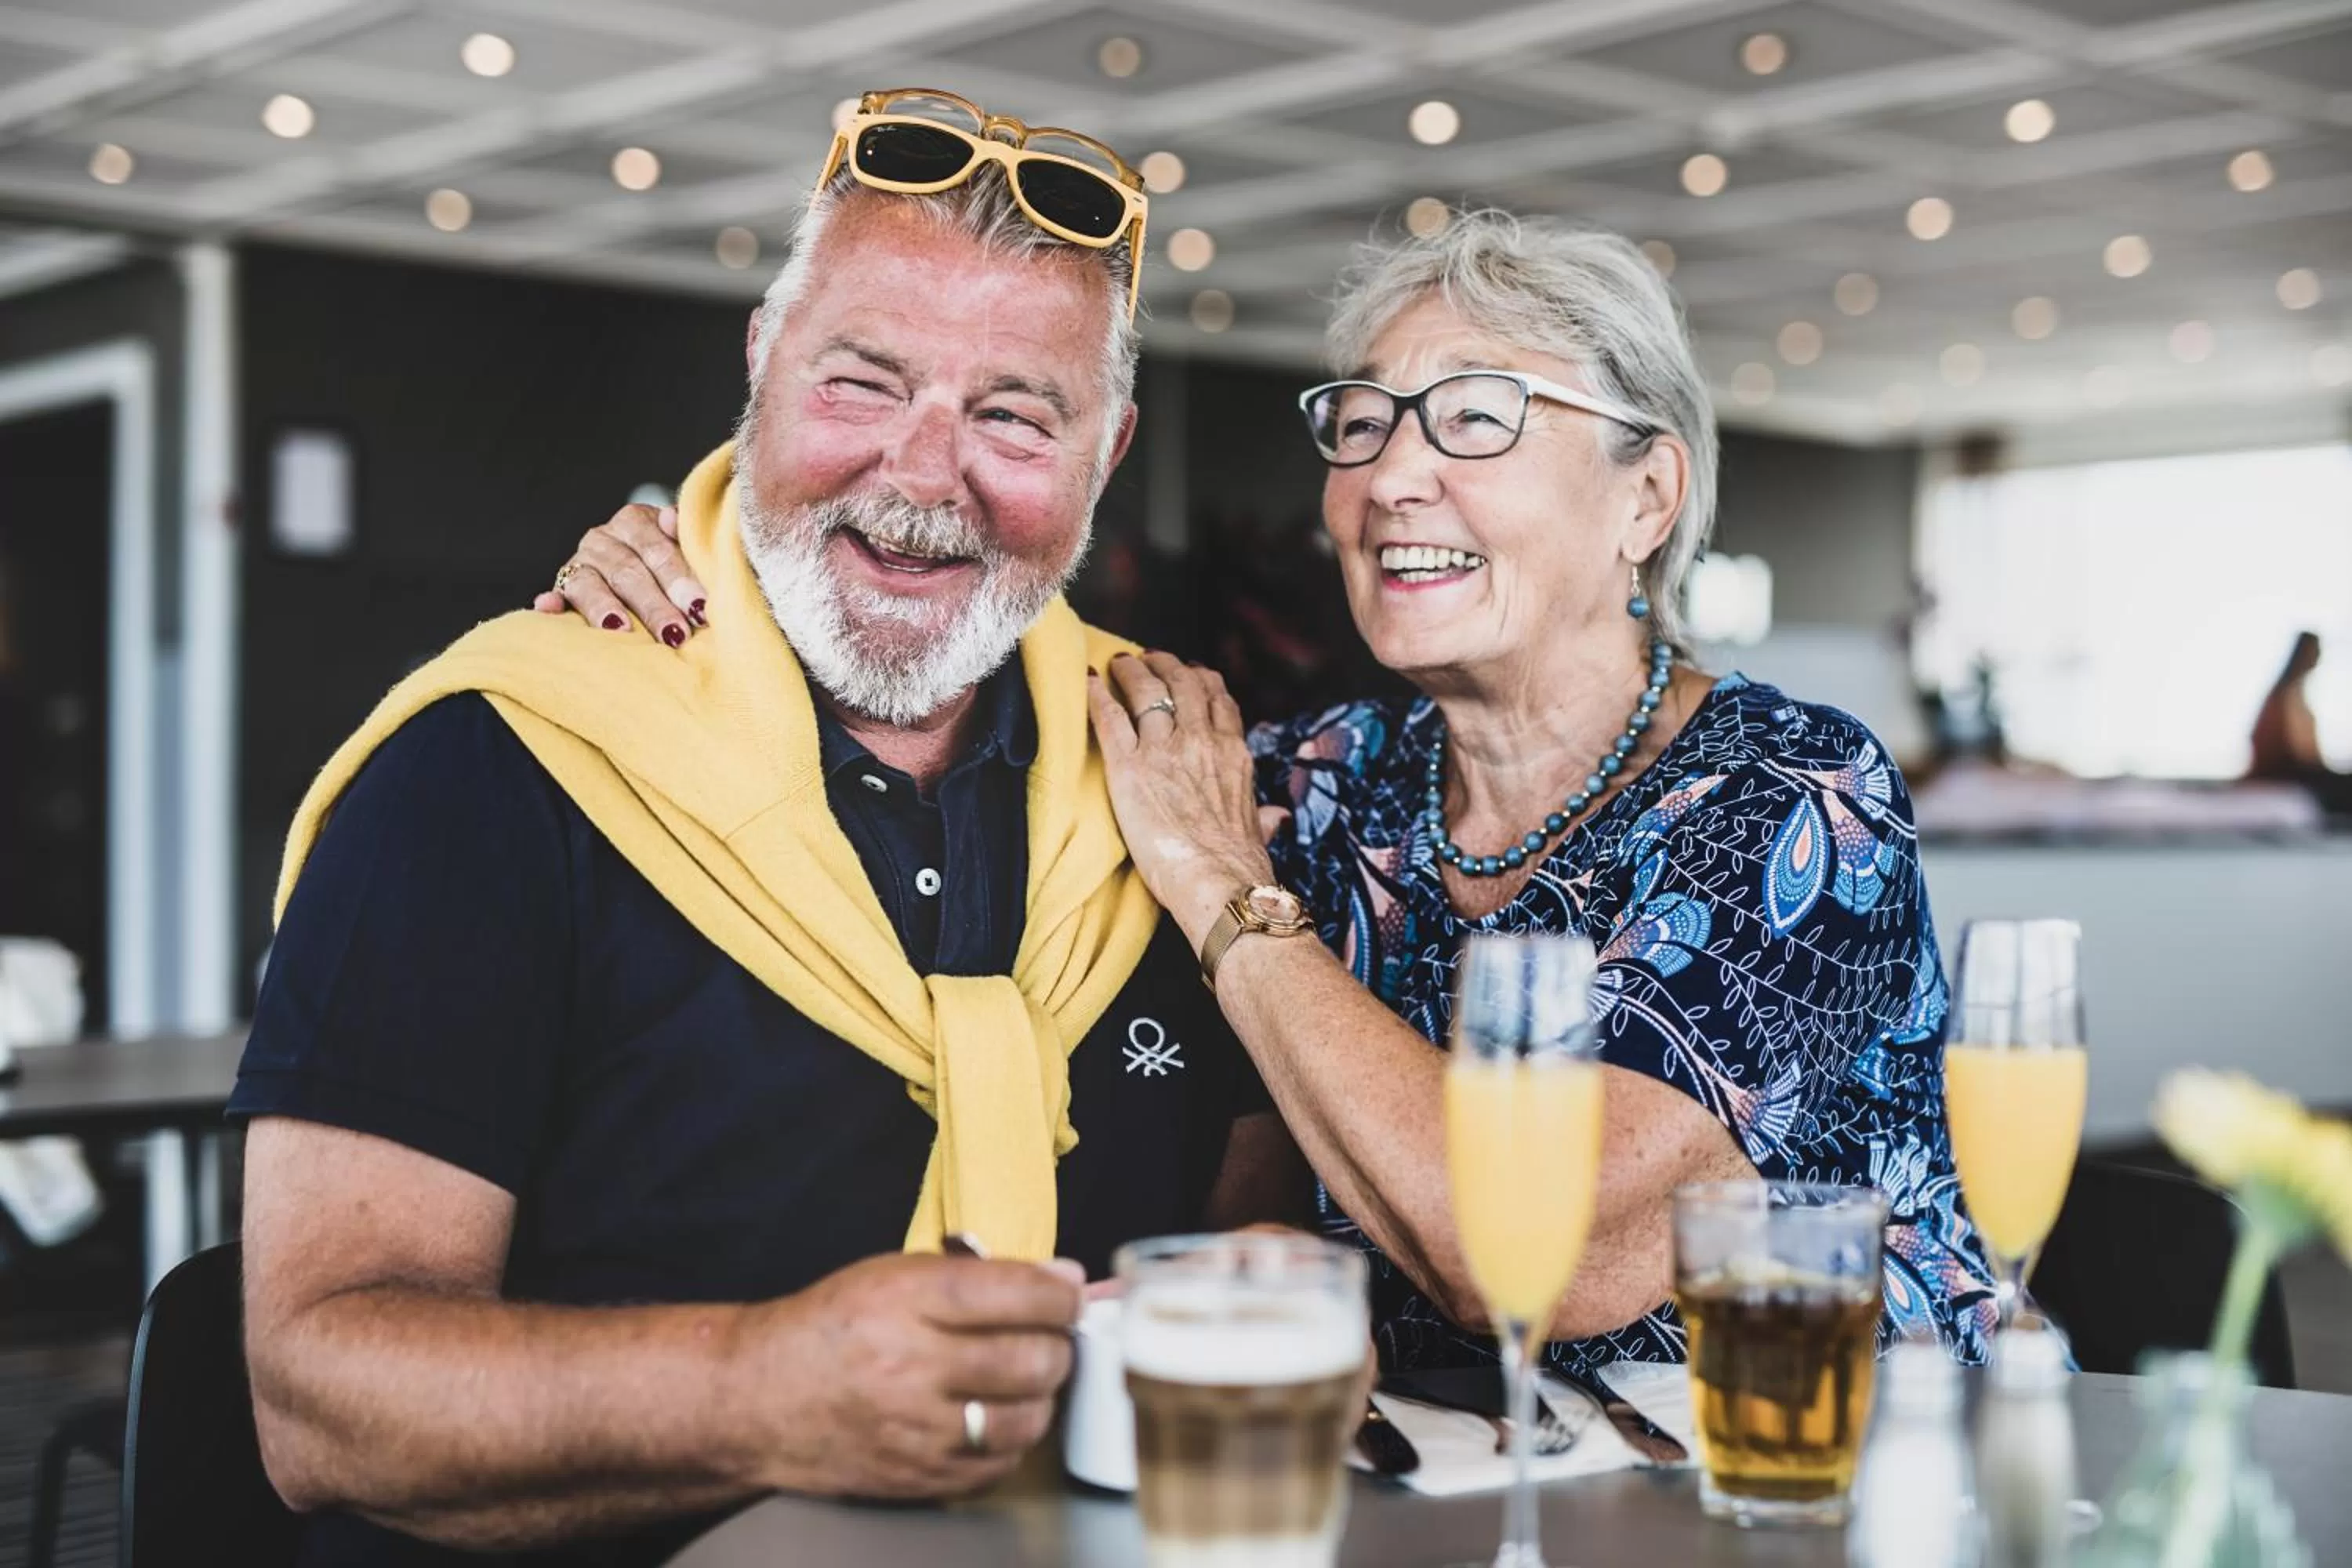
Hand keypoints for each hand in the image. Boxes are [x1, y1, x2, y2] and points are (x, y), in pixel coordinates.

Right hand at [534, 502, 707, 648]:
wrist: (641, 573)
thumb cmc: (672, 567)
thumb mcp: (683, 548)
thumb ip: (684, 538)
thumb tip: (671, 518)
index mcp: (636, 521)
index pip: (658, 550)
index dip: (680, 579)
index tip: (700, 608)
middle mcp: (604, 538)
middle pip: (628, 572)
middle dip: (654, 606)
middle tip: (676, 634)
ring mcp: (580, 563)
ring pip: (590, 584)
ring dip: (605, 608)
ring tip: (621, 629)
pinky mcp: (561, 588)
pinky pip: (556, 595)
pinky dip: (551, 603)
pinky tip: (548, 609)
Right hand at [729, 1253, 1081, 1499]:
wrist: (757, 1400)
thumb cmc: (831, 1327)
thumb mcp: (892, 1275)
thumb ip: (977, 1275)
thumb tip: (1062, 1278)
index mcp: (905, 1299)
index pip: (1016, 1294)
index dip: (1061, 1295)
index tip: (1069, 1295)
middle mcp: (911, 1365)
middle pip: (1032, 1360)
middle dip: (1058, 1346)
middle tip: (1050, 1338)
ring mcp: (915, 1430)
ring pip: (1026, 1419)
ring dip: (1040, 1397)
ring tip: (1024, 1379)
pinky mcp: (917, 1478)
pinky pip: (998, 1466)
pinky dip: (1011, 1442)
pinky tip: (995, 1417)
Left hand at [1086, 651, 1278, 949]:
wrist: (1218, 882)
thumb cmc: (1239, 865)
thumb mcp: (1259, 830)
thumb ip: (1264, 816)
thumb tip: (1276, 816)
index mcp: (1233, 753)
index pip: (1220, 701)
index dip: (1204, 680)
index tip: (1193, 672)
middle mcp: (1201, 741)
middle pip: (1184, 684)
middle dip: (1167, 664)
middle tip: (1150, 657)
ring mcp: (1164, 750)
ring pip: (1147, 691)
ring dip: (1132, 671)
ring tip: (1121, 662)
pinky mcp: (1129, 767)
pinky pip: (1109, 718)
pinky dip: (1096, 696)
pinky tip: (1086, 682)